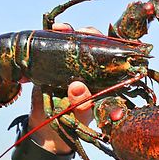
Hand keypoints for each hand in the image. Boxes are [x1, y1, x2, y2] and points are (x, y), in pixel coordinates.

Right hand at [28, 23, 100, 152]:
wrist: (49, 130)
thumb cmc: (72, 122)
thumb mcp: (79, 115)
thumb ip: (81, 104)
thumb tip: (77, 87)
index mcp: (102, 79)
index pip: (110, 57)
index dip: (107, 44)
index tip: (98, 40)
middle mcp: (88, 69)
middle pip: (90, 44)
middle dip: (84, 33)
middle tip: (73, 30)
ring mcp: (70, 66)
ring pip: (71, 42)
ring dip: (66, 32)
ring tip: (58, 29)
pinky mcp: (51, 65)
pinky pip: (52, 49)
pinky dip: (48, 40)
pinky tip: (48, 32)